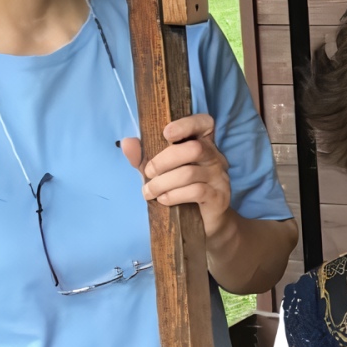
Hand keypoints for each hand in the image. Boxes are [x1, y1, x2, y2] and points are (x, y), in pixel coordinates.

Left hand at [123, 113, 232, 236]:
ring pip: (189, 173)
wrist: (206, 224)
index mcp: (203, 145)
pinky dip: (174, 195)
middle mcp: (215, 158)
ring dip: (162, 183)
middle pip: (194, 149)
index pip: (205, 123)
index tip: (166, 133)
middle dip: (164, 160)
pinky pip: (196, 192)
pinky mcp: (219, 197)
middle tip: (148, 173)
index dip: (187, 124)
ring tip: (149, 192)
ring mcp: (219, 177)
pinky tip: (164, 200)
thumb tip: (127, 142)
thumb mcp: (159, 172)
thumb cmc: (181, 191)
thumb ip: (143, 157)